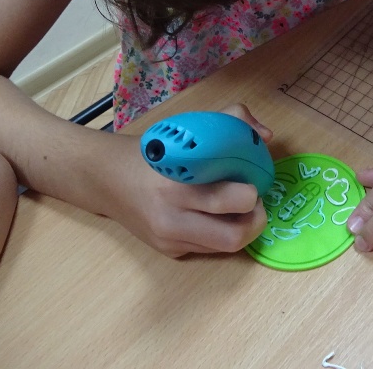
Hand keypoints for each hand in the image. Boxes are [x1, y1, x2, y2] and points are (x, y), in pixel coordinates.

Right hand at [97, 104, 271, 256]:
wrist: (106, 179)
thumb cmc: (154, 151)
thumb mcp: (188, 128)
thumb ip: (231, 121)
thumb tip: (265, 135)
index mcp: (178, 184)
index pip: (231, 200)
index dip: (251, 191)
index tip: (253, 178)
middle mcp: (173, 218)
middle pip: (234, 236)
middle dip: (255, 219)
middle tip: (254, 201)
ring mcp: (171, 239)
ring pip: (225, 248)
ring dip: (243, 229)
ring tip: (242, 209)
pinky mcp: (169, 251)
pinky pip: (209, 249)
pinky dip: (221, 234)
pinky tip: (217, 215)